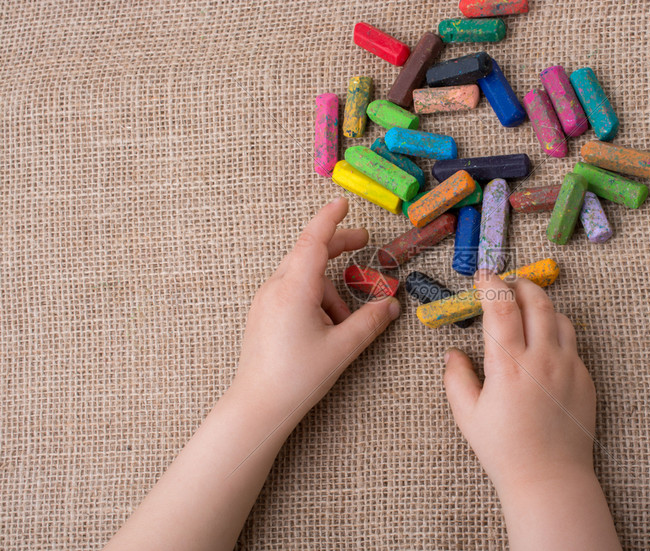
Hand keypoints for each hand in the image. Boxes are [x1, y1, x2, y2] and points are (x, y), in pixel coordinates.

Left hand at [234, 197, 399, 420]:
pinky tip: (325, 328)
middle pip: (309, 253)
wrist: (258, 406)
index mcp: (294, 289)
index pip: (314, 240)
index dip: (331, 218)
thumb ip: (370, 322)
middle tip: (364, 241)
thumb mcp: (342, 348)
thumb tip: (391, 305)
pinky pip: (293, 293)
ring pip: (304, 278)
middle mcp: (276, 287)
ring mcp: (266, 300)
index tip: (343, 202)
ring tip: (344, 326)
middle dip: (338, 246)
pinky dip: (314, 300)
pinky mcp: (263, 314)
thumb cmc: (297, 377)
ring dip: (330, 291)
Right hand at [443, 271, 619, 549]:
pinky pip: (572, 342)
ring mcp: (568, 367)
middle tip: (506, 283)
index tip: (482, 275)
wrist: (550, 478)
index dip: (490, 283)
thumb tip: (453, 353)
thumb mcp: (468, 416)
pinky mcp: (585, 378)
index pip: (501, 306)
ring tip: (525, 307)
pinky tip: (542, 342)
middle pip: (536, 300)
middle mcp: (542, 358)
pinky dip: (555, 331)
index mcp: (509, 365)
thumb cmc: (504, 450)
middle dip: (519, 284)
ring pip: (559, 316)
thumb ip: (456, 378)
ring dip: (540, 304)